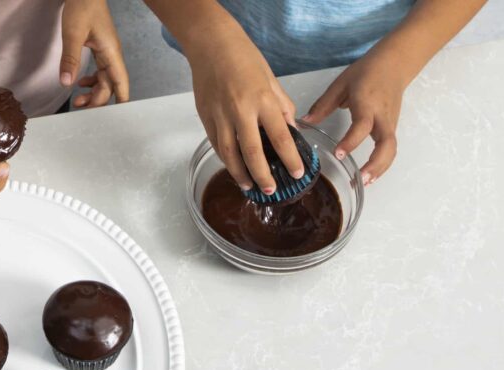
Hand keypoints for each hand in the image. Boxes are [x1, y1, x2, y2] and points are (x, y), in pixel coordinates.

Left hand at [60, 0, 128, 107]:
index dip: (121, 102)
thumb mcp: (73, 34)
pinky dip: (91, 80)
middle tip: (80, 108)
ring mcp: (107, 52)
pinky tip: (80, 83)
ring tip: (78, 100)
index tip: (118, 119)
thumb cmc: (82, 7)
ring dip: (93, 92)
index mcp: (111, 53)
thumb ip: (70, 59)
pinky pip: (99, 71)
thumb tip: (66, 84)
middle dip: (98, 100)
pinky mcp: (99, 48)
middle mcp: (112, 55)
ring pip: (104, 80)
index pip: (121, 83)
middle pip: (110, 86)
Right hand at [184, 19, 303, 193]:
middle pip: (252, 153)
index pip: (280, 137)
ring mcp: (220, 116)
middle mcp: (241, 111)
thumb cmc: (244, 57)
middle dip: (263, 176)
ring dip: (240, 174)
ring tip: (249, 187)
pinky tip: (234, 168)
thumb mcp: (271, 79)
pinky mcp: (206, 118)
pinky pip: (217, 145)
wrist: (211, 45)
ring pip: (229, 154)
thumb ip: (281, 106)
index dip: (290, 159)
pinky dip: (226, 160)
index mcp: (262, 100)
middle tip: (272, 190)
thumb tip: (290, 129)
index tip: (297, 173)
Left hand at [302, 51, 406, 185]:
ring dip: (380, 168)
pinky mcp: (392, 127)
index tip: (338, 153)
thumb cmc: (366, 72)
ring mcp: (390, 123)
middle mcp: (382, 116)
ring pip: (391, 149)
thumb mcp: (341, 84)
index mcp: (367, 103)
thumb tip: (304, 123)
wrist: (395, 64)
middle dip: (375, 163)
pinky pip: (390, 148)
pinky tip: (368, 176)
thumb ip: (323, 105)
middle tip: (360, 178)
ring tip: (363, 182)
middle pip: (386, 144)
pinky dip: (382, 164)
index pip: (362, 125)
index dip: (352, 140)